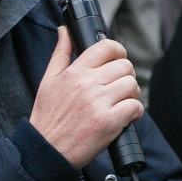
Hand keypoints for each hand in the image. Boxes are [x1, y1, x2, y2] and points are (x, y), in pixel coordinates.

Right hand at [30, 27, 142, 168]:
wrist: (46, 149)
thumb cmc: (47, 117)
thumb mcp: (48, 80)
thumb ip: (60, 53)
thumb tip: (64, 31)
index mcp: (74, 72)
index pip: (106, 47)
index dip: (118, 51)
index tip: (118, 59)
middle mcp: (87, 84)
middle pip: (124, 66)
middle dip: (126, 75)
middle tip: (119, 86)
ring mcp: (99, 103)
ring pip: (132, 85)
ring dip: (132, 94)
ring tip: (122, 102)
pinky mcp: (108, 122)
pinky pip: (135, 107)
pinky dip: (135, 112)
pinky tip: (126, 116)